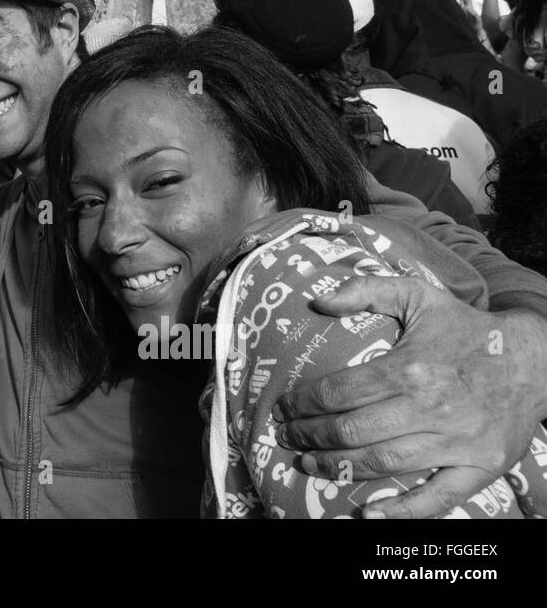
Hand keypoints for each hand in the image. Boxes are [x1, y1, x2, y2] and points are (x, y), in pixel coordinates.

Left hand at [274, 275, 546, 517]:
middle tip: (287, 436)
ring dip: (337, 467)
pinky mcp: (479, 466)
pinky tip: (368, 515)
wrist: (535, 358)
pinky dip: (401, 511)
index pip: (338, 393)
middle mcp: (429, 408)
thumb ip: (366, 290)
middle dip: (310, 436)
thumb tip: (318, 302)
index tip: (283, 407)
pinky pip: (436, 498)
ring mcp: (455, 442)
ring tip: (308, 463)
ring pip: (381, 463)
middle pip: (351, 431)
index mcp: (409, 368)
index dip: (302, 403)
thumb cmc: (466, 328)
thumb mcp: (417, 295)